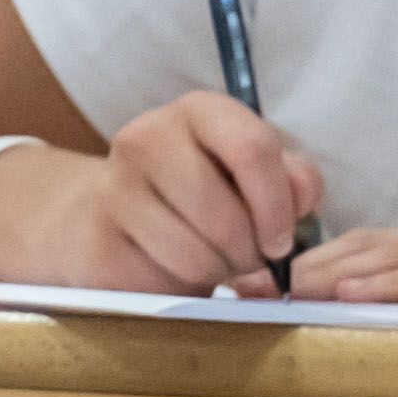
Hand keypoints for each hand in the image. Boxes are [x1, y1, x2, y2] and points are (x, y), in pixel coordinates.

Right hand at [0, 97, 323, 291]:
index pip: (252, 149)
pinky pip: (161, 278)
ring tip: (217, 263)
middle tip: (249, 259)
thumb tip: (301, 198)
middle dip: (249, 251)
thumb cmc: (201, 196)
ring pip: (194, 252)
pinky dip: (182, 285)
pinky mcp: (95, 237)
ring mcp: (113, 185)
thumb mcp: (254, 178)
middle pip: (223, 213)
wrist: (113, 220)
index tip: (281, 241)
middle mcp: (147, 136)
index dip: (277, 206)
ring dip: (218, 271)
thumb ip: (292, 181)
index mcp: (198, 111)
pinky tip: (180, 271)